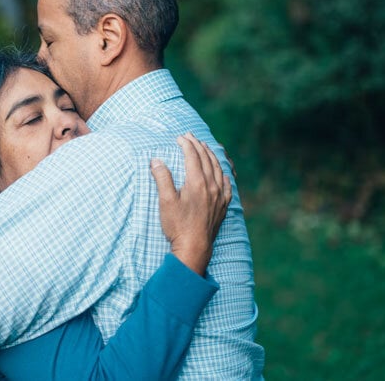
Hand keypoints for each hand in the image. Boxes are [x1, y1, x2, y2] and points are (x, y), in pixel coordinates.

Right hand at [150, 133, 231, 275]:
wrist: (194, 248)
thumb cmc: (177, 225)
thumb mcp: (165, 201)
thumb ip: (162, 178)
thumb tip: (156, 161)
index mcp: (197, 183)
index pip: (193, 157)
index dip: (186, 145)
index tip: (180, 137)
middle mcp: (211, 186)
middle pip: (206, 159)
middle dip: (198, 145)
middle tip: (190, 137)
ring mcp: (220, 196)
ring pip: (218, 169)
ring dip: (211, 156)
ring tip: (205, 147)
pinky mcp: (223, 206)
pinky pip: (228, 185)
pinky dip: (224, 174)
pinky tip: (222, 173)